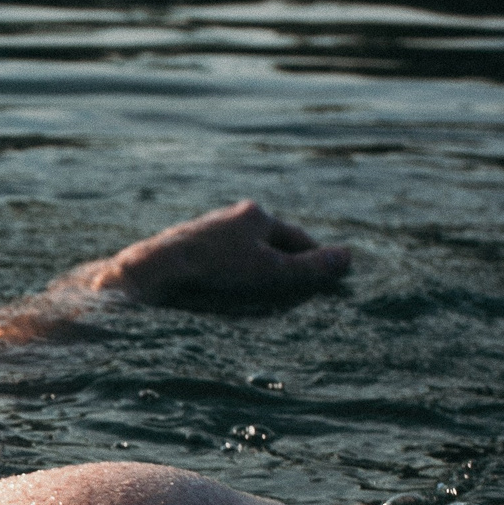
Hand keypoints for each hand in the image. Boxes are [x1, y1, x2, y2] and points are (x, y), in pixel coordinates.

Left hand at [86, 200, 350, 308]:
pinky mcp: (186, 246)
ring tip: (265, 289)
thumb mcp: (269, 271)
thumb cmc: (215, 269)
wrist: (155, 269)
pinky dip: (231, 270)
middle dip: (285, 260)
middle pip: (270, 241)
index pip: (297, 238)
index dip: (314, 258)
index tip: (327, 275)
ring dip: (256, 266)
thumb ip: (309, 268)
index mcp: (255, 215)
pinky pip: (219, 258)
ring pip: (243, 249)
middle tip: (298, 285)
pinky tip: (227, 287)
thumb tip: (348, 258)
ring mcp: (207, 229)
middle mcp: (231, 216)